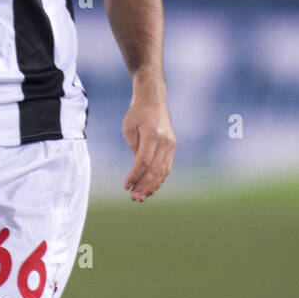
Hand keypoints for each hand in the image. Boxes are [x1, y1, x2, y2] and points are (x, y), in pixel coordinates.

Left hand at [122, 81, 175, 201]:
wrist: (153, 99)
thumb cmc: (137, 113)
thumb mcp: (129, 129)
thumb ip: (134, 149)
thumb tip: (139, 169)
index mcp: (153, 135)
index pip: (143, 161)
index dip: (135, 176)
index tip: (126, 186)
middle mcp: (165, 141)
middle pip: (154, 169)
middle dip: (144, 186)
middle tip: (134, 198)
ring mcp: (171, 144)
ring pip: (163, 171)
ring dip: (152, 186)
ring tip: (142, 197)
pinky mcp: (172, 146)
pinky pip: (166, 167)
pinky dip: (159, 179)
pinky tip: (151, 189)